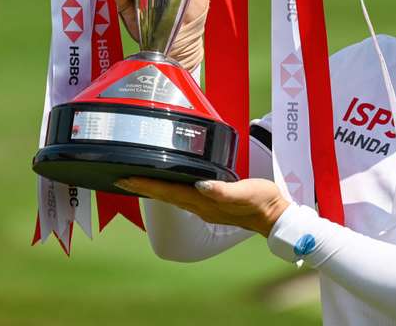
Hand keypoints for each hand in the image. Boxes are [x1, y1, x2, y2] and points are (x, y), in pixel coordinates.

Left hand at [116, 177, 289, 236]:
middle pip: (165, 195)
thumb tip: (201, 185)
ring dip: (153, 189)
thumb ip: (223, 190)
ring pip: (172, 196)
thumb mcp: (246, 192)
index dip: (147, 185)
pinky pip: (183, 196)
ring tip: (136, 181)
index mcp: (205, 202)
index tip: (125, 179)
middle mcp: (200, 206)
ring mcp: (205, 207)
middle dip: (142, 187)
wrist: (275, 217)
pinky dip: (169, 189)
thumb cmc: (262, 202)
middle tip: (120, 178)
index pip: (169, 192)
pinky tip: (167, 185)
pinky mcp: (212, 204)